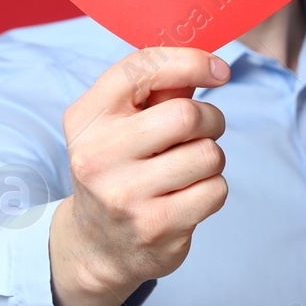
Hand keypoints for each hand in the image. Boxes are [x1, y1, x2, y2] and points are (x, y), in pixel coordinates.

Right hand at [49, 47, 230, 305]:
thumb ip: (157, 89)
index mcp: (86, 119)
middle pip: (186, 115)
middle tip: (205, 129)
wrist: (99, 244)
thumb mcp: (120, 124)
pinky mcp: (156, 226)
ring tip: (190, 167)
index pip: (141, 69)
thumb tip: (207, 65)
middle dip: (211, 118)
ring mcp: (125, 195)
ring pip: (207, 154)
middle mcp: (98, 156)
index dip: (191, 61)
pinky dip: (213, 188)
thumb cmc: (120, 168)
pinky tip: (188, 195)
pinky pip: (215, 190)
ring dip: (212, 157)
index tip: (219, 70)